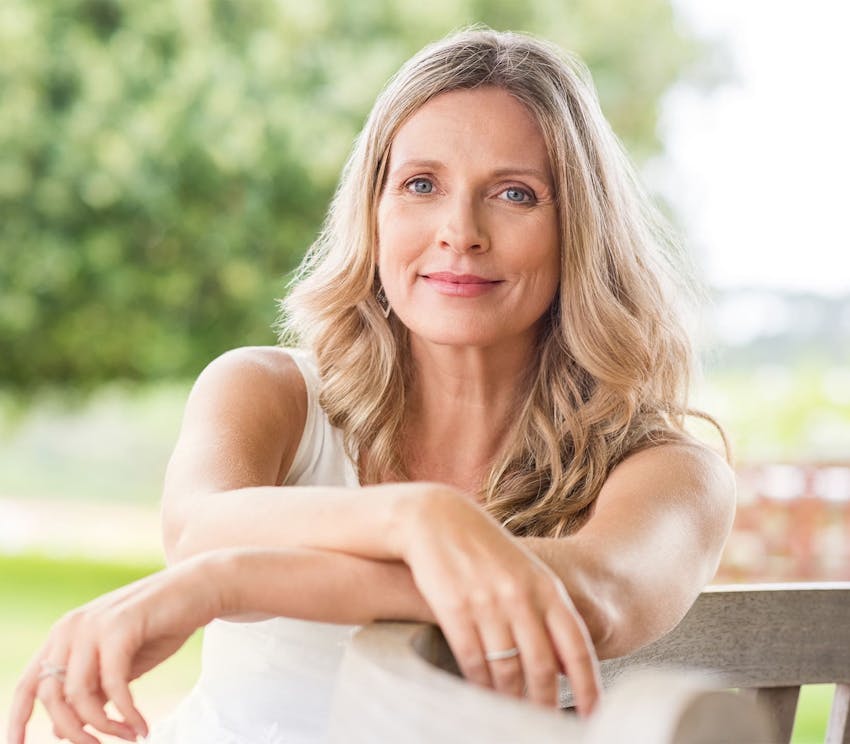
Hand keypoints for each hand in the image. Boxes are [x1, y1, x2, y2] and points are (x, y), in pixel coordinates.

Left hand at [7, 555, 222, 743]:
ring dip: (104, 727)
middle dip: (75, 733)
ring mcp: (94, 624)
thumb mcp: (122, 664)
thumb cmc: (163, 625)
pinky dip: (126, 713)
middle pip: (52, 697)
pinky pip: (113, 685)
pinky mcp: (120, 627)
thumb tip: (62, 730)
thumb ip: (93, 690)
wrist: (201, 588)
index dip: (16, 720)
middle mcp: (71, 627)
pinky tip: (142, 726)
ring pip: (79, 695)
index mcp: (65, 633)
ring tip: (131, 735)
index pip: (29, 684)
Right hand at [401, 487, 600, 715]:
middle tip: (544, 725)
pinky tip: (482, 695)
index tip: (593, 715)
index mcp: (546, 588)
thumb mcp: (526, 574)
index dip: (588, 686)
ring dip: (511, 700)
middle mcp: (521, 597)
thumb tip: (567, 666)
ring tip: (512, 715)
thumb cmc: (485, 551)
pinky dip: (479, 685)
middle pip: (542, 667)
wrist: (437, 519)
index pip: (576, 647)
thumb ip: (548, 614)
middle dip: (545, 703)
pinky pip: (473, 661)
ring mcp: (487, 603)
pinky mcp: (454, 609)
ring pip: (507, 670)